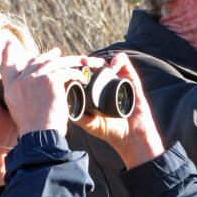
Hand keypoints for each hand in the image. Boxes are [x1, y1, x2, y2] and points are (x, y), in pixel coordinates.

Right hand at [0, 46, 104, 136]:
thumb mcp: (18, 109)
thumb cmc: (34, 128)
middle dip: (47, 55)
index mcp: (11, 88)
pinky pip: (65, 72)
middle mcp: (20, 80)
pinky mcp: (50, 80)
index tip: (8, 43)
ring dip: (68, 62)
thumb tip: (31, 86)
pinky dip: (75, 74)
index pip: (7, 66)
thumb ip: (21, 94)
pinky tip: (81, 78)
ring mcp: (34, 78)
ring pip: (54, 64)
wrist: (40, 134)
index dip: (7, 53)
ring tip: (77, 61)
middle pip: (35, 62)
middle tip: (56, 52)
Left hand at [74, 53, 164, 168]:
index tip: (71, 71)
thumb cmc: (113, 132)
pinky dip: (118, 60)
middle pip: (95, 67)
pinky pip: (125, 63)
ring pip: (108, 62)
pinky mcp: (132, 80)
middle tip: (81, 63)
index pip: (87, 76)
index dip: (79, 71)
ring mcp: (120, 81)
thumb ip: (79, 117)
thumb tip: (64, 108)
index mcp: (98, 93)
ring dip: (99, 60)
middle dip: (87, 62)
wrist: (131, 137)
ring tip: (92, 64)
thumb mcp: (91, 124)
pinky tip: (112, 67)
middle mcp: (108, 85)